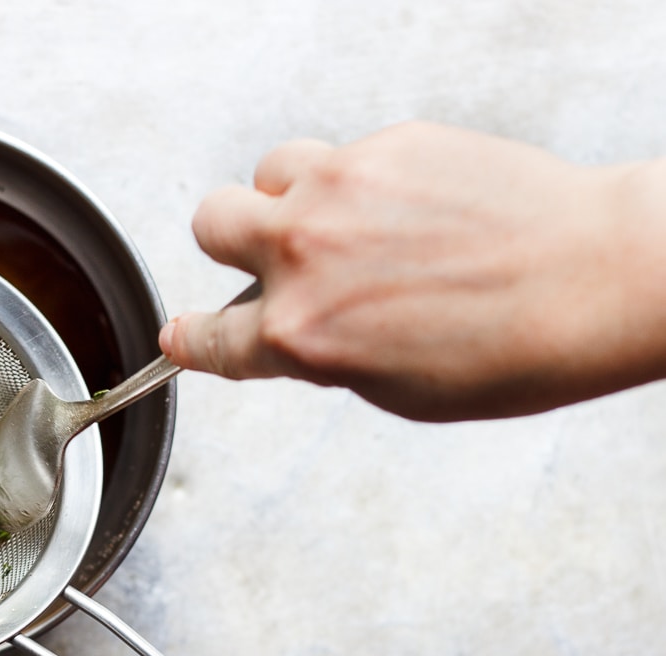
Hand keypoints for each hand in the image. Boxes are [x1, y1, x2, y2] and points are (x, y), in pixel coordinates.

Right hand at [160, 122, 665, 420]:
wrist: (592, 280)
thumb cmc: (511, 349)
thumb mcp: (394, 389)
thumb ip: (322, 356)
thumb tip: (297, 331)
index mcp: (299, 335)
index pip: (207, 338)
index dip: (189, 338)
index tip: (183, 334)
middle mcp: (304, 255)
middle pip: (208, 223)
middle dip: (228, 242)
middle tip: (266, 253)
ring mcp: (340, 190)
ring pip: (268, 171)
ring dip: (289, 197)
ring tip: (343, 217)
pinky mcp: (386, 145)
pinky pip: (343, 153)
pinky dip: (361, 179)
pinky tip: (409, 204)